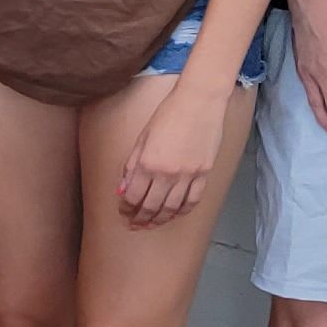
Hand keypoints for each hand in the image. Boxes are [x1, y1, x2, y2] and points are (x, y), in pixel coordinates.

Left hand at [114, 71, 225, 228]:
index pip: (132, 196)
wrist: (199, 102)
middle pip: (151, 206)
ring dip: (159, 220)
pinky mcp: (204, 173)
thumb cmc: (168, 114)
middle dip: (140, 219)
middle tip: (134, 225)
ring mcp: (188, 175)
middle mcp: (167, 173)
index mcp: (147, 162)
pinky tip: (173, 214)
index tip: (123, 213)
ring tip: (151, 224)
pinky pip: (192, 200)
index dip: (126, 208)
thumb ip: (132, 166)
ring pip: (171, 208)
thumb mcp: (142, 137)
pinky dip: (181, 211)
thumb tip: (122, 189)